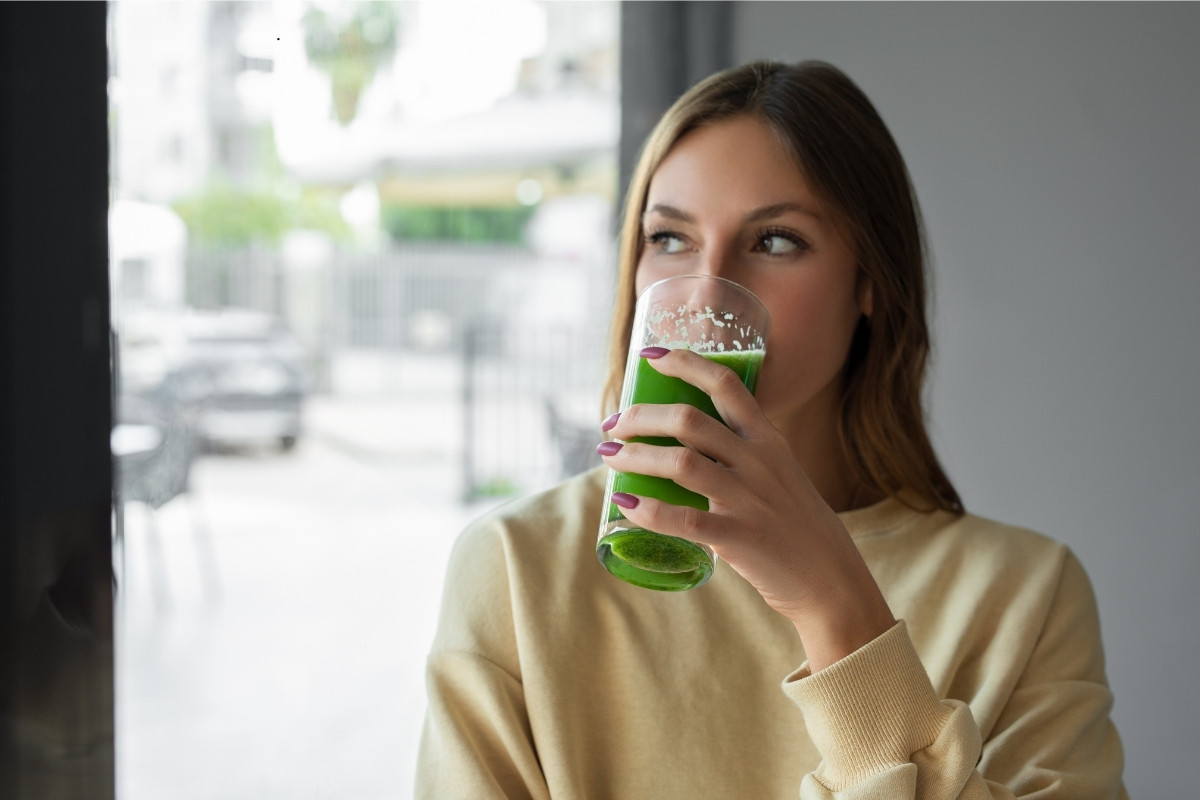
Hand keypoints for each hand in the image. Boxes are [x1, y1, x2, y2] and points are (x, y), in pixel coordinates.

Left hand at [599, 348, 893, 671]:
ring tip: (610, 457)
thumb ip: (741, 452)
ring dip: (635, 455)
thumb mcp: (778, 472)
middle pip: (689, 420)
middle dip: (642, 416)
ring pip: (680, 462)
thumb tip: (683, 437)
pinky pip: (684, 519)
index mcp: (768, 439)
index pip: (725, 384)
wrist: (830, 578)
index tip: (649, 356)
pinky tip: (625, 504)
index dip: (684, 362)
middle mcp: (758, 461)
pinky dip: (648, 509)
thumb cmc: (794, 522)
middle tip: (613, 424)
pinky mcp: (738, 537)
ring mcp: (748, 498)